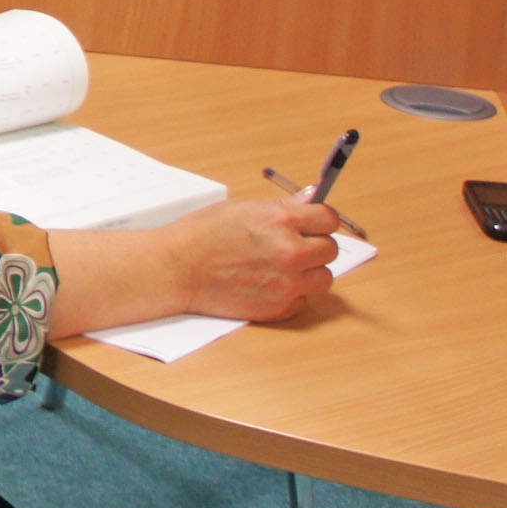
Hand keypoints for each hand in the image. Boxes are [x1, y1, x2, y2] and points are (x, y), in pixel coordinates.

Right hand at [165, 195, 342, 322]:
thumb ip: (281, 208)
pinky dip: (291, 294)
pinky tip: (268, 285)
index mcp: (281, 221)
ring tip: (282, 269)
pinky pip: (303, 301)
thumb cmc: (201, 235)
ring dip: (308, 273)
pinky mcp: (279, 307)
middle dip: (314, 247)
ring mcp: (287, 282)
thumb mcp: (241, 209)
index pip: (328, 218)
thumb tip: (309, 200)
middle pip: (330, 249)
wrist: (176, 269)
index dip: (320, 221)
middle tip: (292, 247)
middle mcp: (290, 252)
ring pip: (323, 278)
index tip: (313, 224)